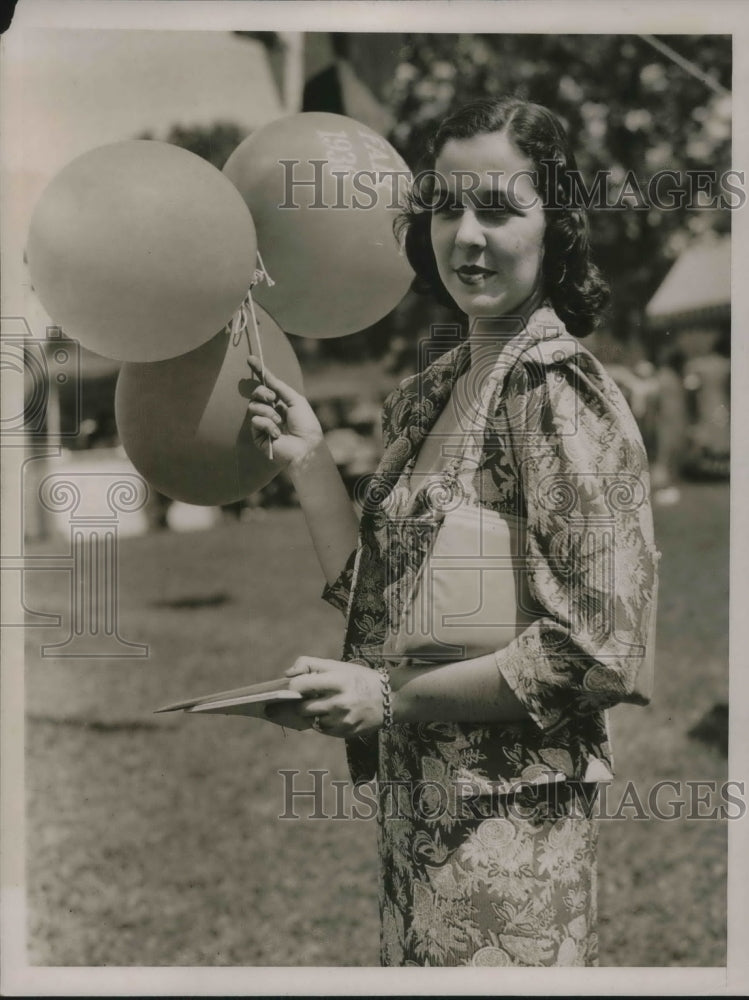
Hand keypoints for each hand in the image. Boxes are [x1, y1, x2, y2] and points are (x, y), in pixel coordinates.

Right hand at [246, 356, 322, 465]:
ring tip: (280, 422)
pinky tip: (277, 434)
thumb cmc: (306, 424)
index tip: (250, 359)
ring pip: (254, 407)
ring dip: (268, 412)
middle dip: (263, 393)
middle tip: (273, 398)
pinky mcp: (258, 435)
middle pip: (256, 393)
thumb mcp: (296, 400)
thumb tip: (267, 375)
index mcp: (281, 402)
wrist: (306, 446)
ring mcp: (263, 423)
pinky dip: (268, 425)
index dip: (259, 371)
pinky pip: (255, 421)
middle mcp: (270, 411)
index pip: (266, 384)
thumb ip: (280, 387)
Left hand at [264, 656, 383, 737]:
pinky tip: (331, 714)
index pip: (301, 685)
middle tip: (303, 699)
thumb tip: (287, 674)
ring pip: (312, 720)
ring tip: (320, 705)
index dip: (293, 686)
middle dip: (299, 703)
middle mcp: (340, 702)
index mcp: (338, 680)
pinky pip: (323, 730)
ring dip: (311, 714)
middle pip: (303, 708)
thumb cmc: (358, 678)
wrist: (390, 698)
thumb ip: (310, 664)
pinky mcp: (347, 732)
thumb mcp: (338, 665)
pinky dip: (322, 722)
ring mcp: (344, 720)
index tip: (293, 686)